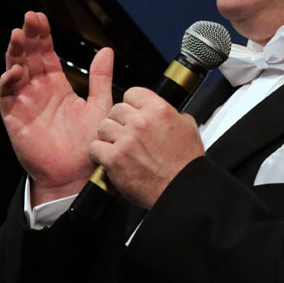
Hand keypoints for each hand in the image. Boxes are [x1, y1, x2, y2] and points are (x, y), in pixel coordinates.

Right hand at [0, 11, 113, 205]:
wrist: (77, 174)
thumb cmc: (88, 143)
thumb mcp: (99, 106)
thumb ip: (101, 79)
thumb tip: (106, 50)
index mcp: (56, 85)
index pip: (45, 54)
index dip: (42, 35)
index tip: (40, 17)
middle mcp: (37, 91)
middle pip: (28, 57)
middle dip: (28, 37)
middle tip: (29, 17)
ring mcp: (24, 103)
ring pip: (14, 71)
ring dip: (14, 53)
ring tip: (18, 35)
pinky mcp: (14, 118)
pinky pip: (6, 96)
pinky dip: (8, 82)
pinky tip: (16, 70)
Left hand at [89, 87, 204, 208]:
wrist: (181, 188)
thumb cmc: (185, 164)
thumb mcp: (189, 128)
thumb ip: (173, 114)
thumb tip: (166, 111)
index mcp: (158, 110)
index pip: (131, 94)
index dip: (131, 105)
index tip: (133, 113)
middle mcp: (141, 122)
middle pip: (116, 110)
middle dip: (120, 121)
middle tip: (126, 133)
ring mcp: (126, 140)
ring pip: (103, 126)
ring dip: (108, 136)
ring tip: (117, 146)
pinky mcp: (115, 159)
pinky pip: (95, 147)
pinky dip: (99, 153)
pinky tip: (108, 158)